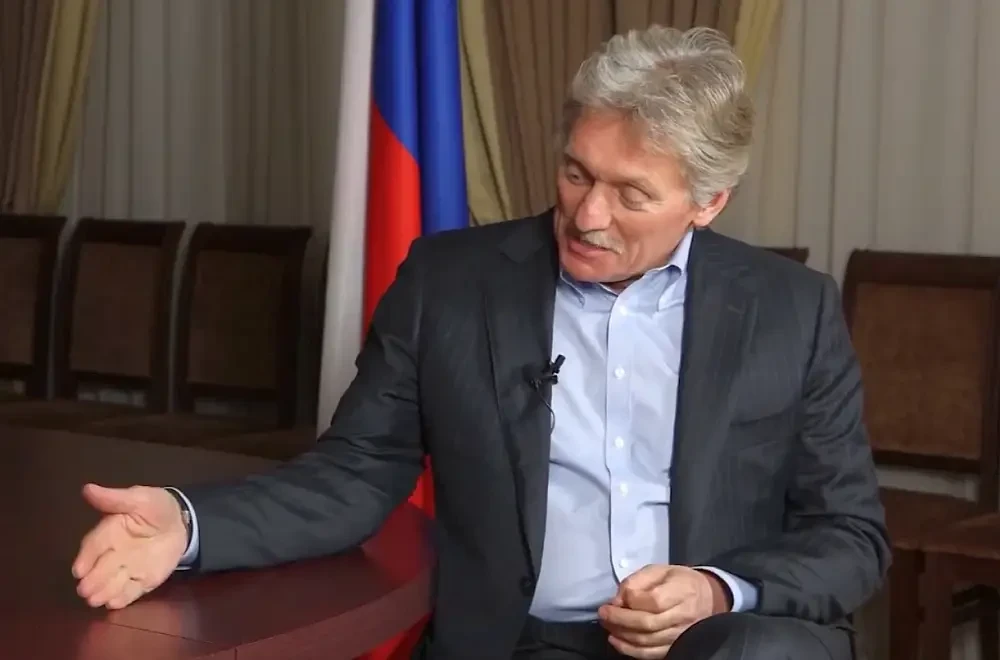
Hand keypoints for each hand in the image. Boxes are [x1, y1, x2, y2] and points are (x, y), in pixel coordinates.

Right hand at [72, 484, 188, 608]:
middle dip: (92, 580)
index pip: (94, 544)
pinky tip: (115, 604)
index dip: (86, 557)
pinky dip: (122, 598)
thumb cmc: (156, 508)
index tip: (78, 570)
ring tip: (95, 600)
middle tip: (84, 591)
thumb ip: (115, 498)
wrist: (181, 522)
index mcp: (110, 531)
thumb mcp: (139, 497)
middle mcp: (114, 553)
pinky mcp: (142, 581)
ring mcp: (127, 569)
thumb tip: (88, 489)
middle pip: (100, 568)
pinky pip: (130, 592)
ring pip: (111, 583)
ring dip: (103, 592)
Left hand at [598, 565, 727, 658]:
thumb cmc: (678, 581)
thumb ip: (636, 581)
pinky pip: (651, 654)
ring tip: (607, 625)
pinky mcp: (676, 647)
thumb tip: (618, 599)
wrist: (706, 598)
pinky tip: (617, 640)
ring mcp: (681, 634)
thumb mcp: (658, 570)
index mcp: (681, 591)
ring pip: (647, 641)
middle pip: (648, 623)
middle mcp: (683, 615)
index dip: (630, 600)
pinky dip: (631, 650)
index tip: (614, 598)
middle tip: (603, 614)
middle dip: (619, 620)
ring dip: (622, 635)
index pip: (653, 600)